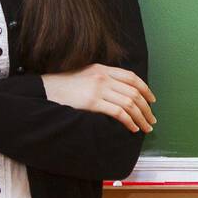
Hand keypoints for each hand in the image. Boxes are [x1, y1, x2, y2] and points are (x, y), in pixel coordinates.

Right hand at [41, 64, 155, 133]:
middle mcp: (103, 76)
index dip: (145, 89)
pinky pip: (118, 112)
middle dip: (146, 108)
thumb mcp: (86, 75)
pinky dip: (129, 121)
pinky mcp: (92, 102)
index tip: (152, 101)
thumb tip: (122, 93)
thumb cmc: (65, 86)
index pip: (132, 77)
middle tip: (152, 120)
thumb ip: (103, 79)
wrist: (45, 90)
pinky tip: (132, 128)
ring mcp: (98, 89)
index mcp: (103, 68)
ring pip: (129, 103)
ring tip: (145, 128)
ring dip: (141, 117)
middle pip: (134, 92)